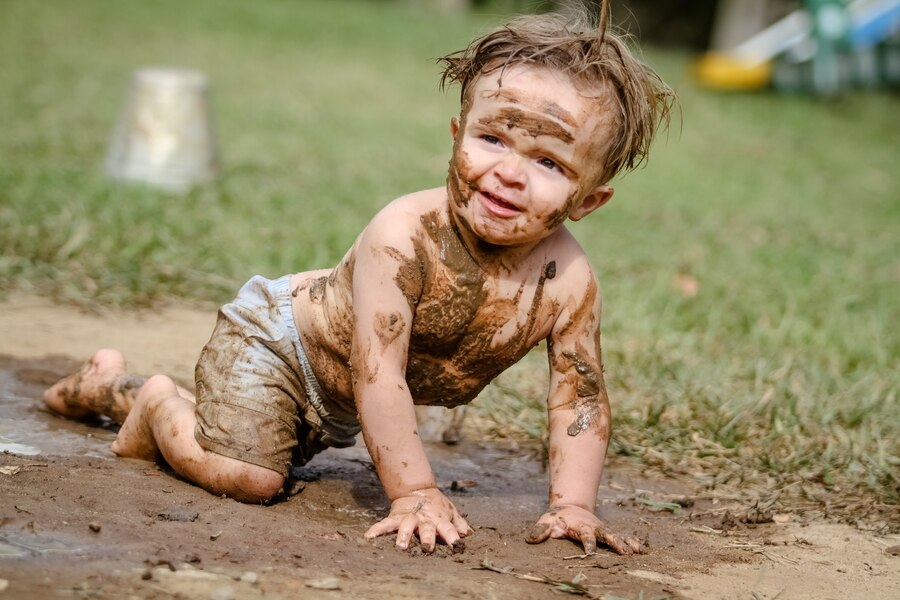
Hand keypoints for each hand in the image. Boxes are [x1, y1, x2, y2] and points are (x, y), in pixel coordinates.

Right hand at [364, 487, 472, 552]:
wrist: (417, 489)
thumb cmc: (436, 505)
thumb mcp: (450, 511)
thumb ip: (459, 523)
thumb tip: (469, 534)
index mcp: (439, 519)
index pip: (448, 528)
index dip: (452, 536)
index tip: (457, 544)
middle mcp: (424, 520)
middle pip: (427, 529)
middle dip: (427, 538)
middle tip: (427, 548)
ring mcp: (410, 518)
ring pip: (407, 526)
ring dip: (404, 535)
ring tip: (401, 546)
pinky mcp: (396, 517)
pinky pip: (385, 524)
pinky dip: (377, 529)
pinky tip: (369, 537)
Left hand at [525, 504, 643, 554]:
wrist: (570, 507)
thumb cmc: (557, 518)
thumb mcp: (546, 521)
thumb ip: (539, 530)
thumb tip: (529, 539)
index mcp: (581, 527)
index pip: (586, 536)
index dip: (588, 544)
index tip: (591, 553)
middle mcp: (595, 528)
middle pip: (608, 536)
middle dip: (616, 544)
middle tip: (625, 553)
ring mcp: (603, 530)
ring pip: (618, 536)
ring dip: (629, 543)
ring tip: (640, 552)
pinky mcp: (608, 533)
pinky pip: (623, 537)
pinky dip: (633, 542)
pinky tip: (644, 550)